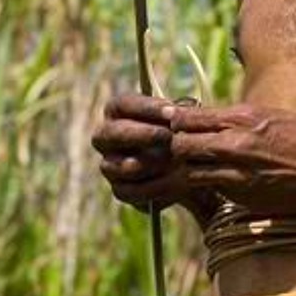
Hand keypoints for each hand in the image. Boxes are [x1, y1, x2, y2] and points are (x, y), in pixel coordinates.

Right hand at [92, 93, 186, 211]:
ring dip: (148, 164)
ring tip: (174, 161)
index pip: (122, 104)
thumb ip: (177, 115)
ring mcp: (109, 165)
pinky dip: (152, 188)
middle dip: (142, 135)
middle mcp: (106, 137)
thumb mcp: (183, 119)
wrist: (189, 166)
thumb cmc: (183, 132)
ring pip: (119, 165)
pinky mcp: (120, 189)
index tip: (172, 113)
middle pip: (112, 133)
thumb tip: (178, 115)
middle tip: (168, 136)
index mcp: (117, 112)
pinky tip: (172, 184)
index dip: (146, 108)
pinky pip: (129, 191)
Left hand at [167, 102, 295, 214]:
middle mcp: (237, 142)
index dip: (176, 122)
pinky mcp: (243, 195)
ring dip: (185, 170)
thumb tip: (219, 119)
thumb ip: (244, 119)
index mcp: (245, 117)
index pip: (191, 116)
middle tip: (174, 152)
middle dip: (174, 147)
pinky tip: (204, 186)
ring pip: (190, 169)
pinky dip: (203, 187)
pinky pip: (210, 189)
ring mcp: (239, 171)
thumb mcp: (276, 116)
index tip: (172, 126)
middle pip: (181, 142)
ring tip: (186, 170)